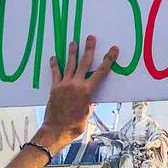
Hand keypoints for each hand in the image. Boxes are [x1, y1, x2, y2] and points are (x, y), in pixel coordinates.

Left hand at [38, 35, 118, 150]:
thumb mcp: (87, 113)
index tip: (113, 49)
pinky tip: (54, 57)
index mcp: (87, 91)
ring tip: (73, 42)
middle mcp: (76, 84)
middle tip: (91, 37)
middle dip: (89, 49)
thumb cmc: (75, 125)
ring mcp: (64, 84)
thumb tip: (90, 96)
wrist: (56, 129)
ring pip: (69, 64)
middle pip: (84, 63)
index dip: (108, 60)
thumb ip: (89, 101)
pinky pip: (55, 73)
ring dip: (72, 52)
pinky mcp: (55, 87)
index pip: (101, 72)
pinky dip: (55, 65)